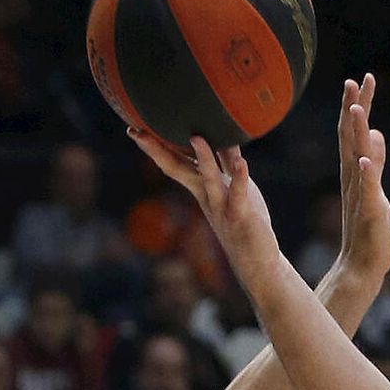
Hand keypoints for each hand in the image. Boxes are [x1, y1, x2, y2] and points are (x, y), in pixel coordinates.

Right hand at [151, 135, 280, 294]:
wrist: (255, 261)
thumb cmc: (243, 219)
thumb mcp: (233, 184)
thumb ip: (226, 160)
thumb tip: (222, 131)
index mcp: (201, 187)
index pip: (174, 162)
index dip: (154, 146)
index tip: (134, 128)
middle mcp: (205, 196)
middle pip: (178, 170)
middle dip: (157, 151)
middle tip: (138, 132)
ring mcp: (221, 207)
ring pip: (208, 179)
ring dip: (202, 159)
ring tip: (195, 137)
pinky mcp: (241, 216)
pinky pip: (238, 195)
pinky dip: (240, 178)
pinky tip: (242, 162)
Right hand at [335, 74, 389, 291]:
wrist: (362, 265)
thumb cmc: (368, 230)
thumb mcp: (375, 187)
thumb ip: (376, 162)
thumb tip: (376, 132)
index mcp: (354, 171)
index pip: (352, 133)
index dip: (356, 106)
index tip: (360, 80)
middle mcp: (353, 178)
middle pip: (350, 138)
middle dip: (352, 109)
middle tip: (352, 81)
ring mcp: (360, 194)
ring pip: (355, 158)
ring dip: (355, 134)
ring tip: (355, 109)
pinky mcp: (370, 212)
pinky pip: (367, 190)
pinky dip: (367, 173)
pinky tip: (364, 159)